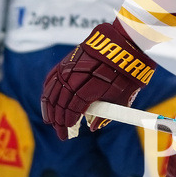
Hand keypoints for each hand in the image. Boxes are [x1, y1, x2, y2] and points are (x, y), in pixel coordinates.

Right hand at [41, 22, 155, 140]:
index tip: (67, 129)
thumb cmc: (126, 74)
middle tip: (60, 131)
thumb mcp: (123, 97)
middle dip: (58, 118)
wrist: (126, 44)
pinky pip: (53, 77)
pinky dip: (48, 90)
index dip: (69, 119)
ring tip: (50, 121)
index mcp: (95, 83)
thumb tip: (92, 128)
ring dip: (50, 107)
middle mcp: (79, 73)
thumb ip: (107, 114)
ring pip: (54, 89)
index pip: (75, 106)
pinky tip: (48, 101)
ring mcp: (72, 65)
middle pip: (62, 99)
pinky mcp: (68, 60)